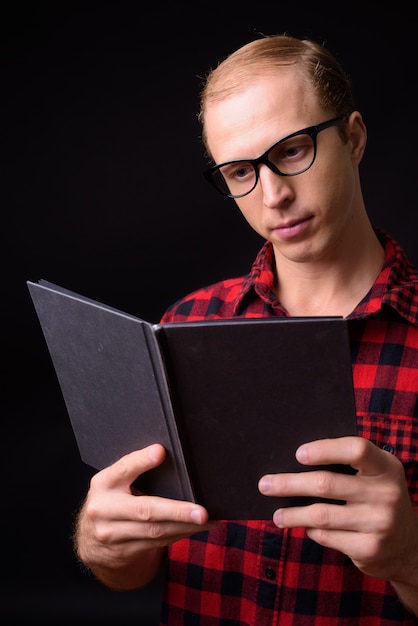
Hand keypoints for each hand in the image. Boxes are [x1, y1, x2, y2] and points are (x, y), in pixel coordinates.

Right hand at [75, 443, 215, 589]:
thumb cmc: (112, 499)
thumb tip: (169, 458)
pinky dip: (179, 535)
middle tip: (202, 511)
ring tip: (208, 520)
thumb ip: (134, 471)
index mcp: (103, 484)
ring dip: (185, 526)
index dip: (142, 460)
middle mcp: (104, 509)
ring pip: (155, 531)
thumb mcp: (114, 482)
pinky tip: (194, 529)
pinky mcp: (122, 552)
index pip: (124, 469)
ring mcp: (111, 534)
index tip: (161, 451)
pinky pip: (157, 543)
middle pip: (146, 510)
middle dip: (177, 511)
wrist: (89, 538)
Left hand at [258, 436, 417, 585]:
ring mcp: (379, 523)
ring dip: (292, 514)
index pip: (356, 449)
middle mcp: (387, 493)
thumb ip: (349, 466)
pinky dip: (311, 531)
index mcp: (386, 467)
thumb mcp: (376, 477)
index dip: (324, 450)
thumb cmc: (379, 500)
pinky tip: (304, 527)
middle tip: (265, 484)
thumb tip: (295, 461)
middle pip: (326, 484)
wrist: (409, 547)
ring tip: (276, 514)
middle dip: (289, 484)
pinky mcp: (369, 548)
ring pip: (320, 514)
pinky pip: (327, 536)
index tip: (298, 454)